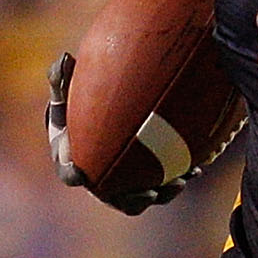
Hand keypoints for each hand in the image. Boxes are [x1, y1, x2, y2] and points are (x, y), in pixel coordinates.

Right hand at [48, 51, 186, 215]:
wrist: (96, 123)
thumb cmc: (77, 108)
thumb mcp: (67, 93)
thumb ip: (62, 78)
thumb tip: (64, 58)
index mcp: (71, 163)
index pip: (69, 173)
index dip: (73, 174)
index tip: (80, 172)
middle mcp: (97, 182)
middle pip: (114, 198)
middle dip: (131, 199)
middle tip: (147, 192)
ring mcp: (121, 186)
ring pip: (142, 198)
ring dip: (161, 194)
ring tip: (179, 182)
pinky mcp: (143, 182)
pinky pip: (161, 186)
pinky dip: (178, 180)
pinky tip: (196, 169)